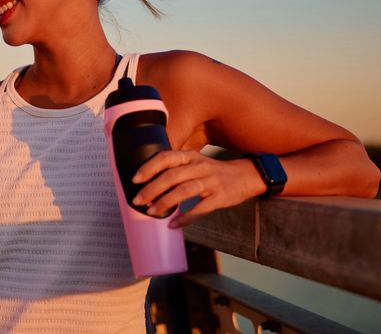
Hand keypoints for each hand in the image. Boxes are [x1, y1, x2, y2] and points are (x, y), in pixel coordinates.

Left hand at [131, 150, 263, 226]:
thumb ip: (176, 167)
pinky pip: (200, 209)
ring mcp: (211, 182)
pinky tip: (173, 224)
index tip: (135, 179)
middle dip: (152, 189)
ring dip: (165, 202)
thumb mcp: (195, 161)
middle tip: (138, 200)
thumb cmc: (213, 171)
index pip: (166, 158)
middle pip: (172, 176)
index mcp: (190, 156)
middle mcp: (200, 166)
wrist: (245, 176)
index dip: (149, 168)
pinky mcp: (219, 197)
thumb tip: (148, 180)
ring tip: (152, 212)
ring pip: (184, 191)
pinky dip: (185, 218)